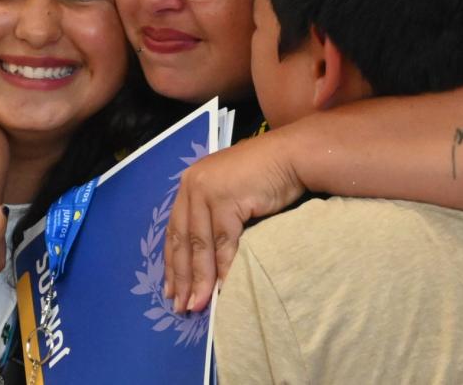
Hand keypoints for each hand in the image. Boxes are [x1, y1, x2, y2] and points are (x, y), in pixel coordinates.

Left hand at [163, 132, 303, 312]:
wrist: (291, 156)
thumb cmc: (264, 175)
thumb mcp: (230, 194)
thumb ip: (214, 217)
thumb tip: (206, 259)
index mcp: (190, 183)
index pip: (175, 229)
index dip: (172, 262)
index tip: (171, 289)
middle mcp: (192, 185)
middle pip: (183, 240)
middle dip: (182, 277)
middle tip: (180, 306)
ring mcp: (208, 191)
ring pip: (201, 244)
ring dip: (200, 279)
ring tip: (198, 304)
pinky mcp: (226, 200)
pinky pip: (224, 242)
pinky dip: (224, 268)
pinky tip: (222, 288)